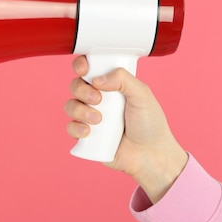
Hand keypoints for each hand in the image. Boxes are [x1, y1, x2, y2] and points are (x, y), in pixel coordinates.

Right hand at [64, 55, 187, 203]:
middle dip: (81, 90)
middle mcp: (97, 99)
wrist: (151, 155)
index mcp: (110, 85)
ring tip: (98, 120)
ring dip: (80, 110)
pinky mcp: (85, 135)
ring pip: (70, 106)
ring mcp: (89, 117)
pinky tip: (89, 132)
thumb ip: (124, 79)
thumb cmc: (150, 124)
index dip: (81, 65)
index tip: (83, 69)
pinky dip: (76, 128)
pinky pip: (70, 128)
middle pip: (75, 85)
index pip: (89, 69)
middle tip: (98, 99)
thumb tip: (98, 79)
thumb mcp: (143, 95)